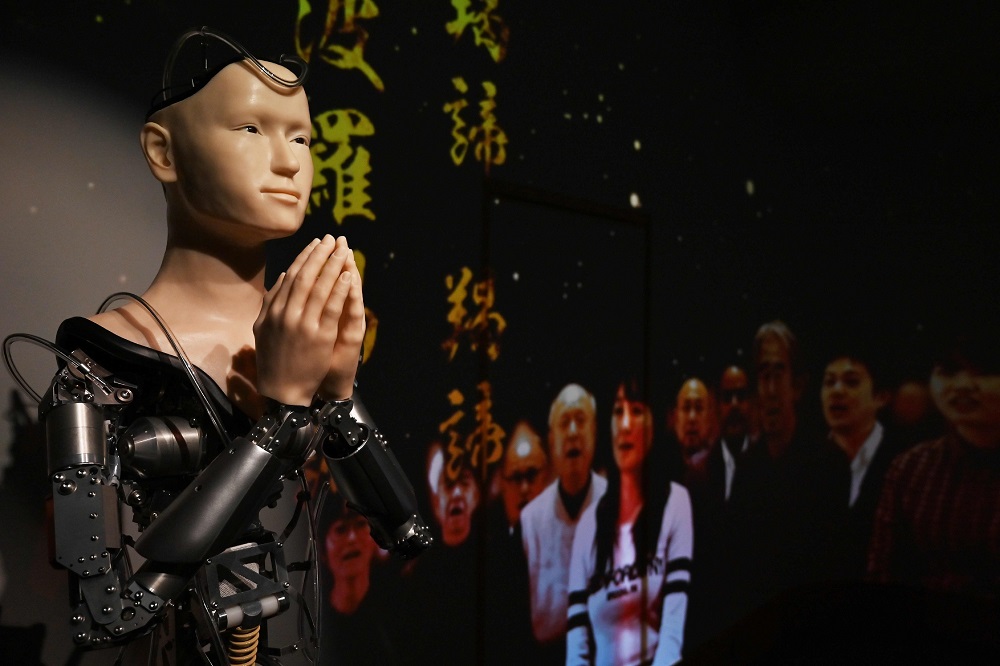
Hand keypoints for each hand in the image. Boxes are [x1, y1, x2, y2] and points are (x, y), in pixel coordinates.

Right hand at [254, 235, 364, 405]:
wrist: (283, 390)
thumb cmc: (275, 359)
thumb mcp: (264, 328)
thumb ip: (271, 302)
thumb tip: (282, 278)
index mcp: (273, 310)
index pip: (292, 276)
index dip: (305, 257)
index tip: (317, 243)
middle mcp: (286, 314)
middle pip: (306, 277)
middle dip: (320, 255)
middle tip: (333, 238)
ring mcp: (303, 324)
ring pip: (320, 288)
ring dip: (333, 266)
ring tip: (343, 250)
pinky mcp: (320, 336)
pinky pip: (332, 307)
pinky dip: (339, 290)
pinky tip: (347, 276)